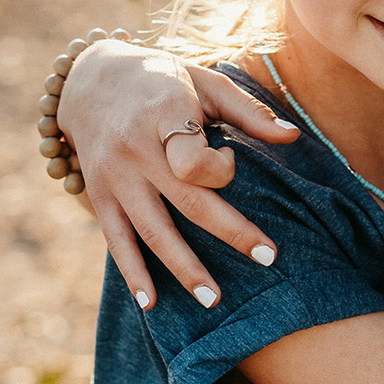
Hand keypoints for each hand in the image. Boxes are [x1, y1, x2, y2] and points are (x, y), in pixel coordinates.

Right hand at [56, 39, 297, 308]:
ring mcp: (112, 176)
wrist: (90, 80)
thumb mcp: (204, 81)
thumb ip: (248, 110)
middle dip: (230, 233)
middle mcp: (134, 148)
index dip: (221, 167)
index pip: (196, 157)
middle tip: (268, 259)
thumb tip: (294, 135)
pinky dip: (133, 273)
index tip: (232, 159)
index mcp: (164, 113)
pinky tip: (151, 303)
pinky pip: (116, 240)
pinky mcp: (97, 196)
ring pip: (152, 229)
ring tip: (213, 299)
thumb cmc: (163, 80)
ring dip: (183, 268)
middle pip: (186, 200)